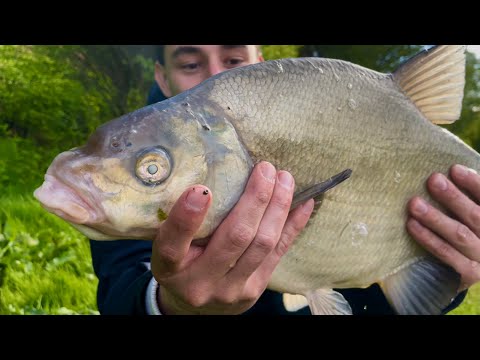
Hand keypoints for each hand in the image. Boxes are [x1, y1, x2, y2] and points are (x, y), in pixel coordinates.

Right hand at [150, 161, 313, 313]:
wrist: (193, 309)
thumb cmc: (180, 266)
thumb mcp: (167, 246)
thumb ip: (179, 221)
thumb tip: (204, 178)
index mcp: (169, 268)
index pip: (172, 245)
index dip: (187, 218)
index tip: (201, 189)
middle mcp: (200, 283)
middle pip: (234, 238)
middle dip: (255, 200)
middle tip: (265, 169)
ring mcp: (232, 290)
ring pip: (262, 244)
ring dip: (278, 207)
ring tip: (284, 179)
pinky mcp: (255, 289)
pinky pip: (278, 252)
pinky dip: (293, 225)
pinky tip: (304, 202)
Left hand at [407, 164, 479, 291]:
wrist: (472, 275)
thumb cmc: (467, 231)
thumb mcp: (468, 214)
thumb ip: (467, 197)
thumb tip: (450, 171)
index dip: (473, 183)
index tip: (453, 169)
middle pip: (475, 216)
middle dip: (453, 197)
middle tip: (433, 180)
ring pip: (459, 235)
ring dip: (435, 217)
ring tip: (414, 203)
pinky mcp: (469, 274)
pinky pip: (446, 254)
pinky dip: (428, 239)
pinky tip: (412, 225)